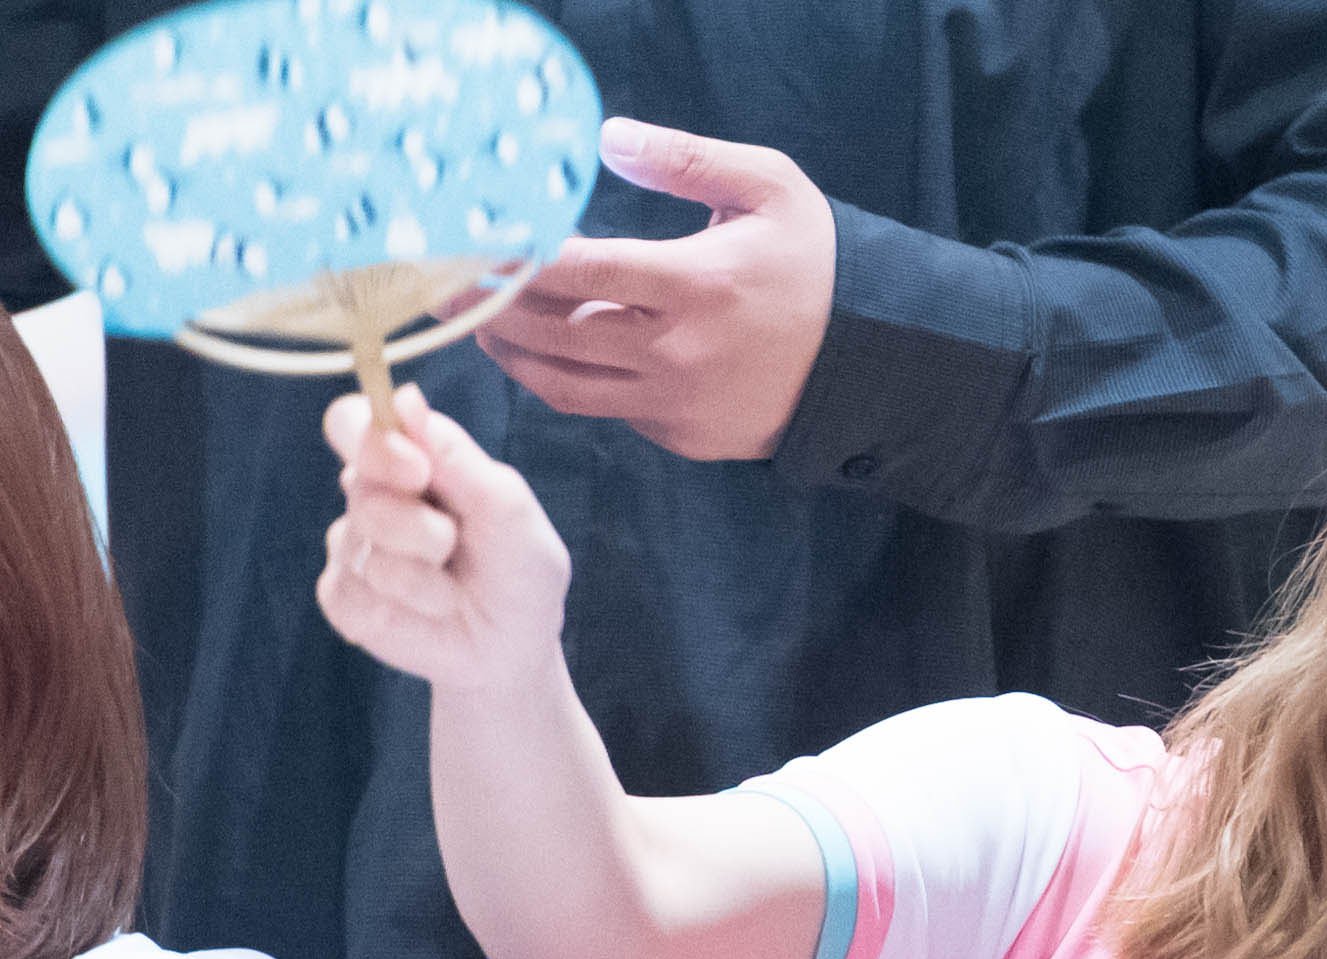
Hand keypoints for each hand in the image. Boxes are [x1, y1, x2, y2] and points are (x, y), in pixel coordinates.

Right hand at [319, 385, 570, 691]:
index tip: (415, 470)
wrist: (513, 648)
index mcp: (410, 459)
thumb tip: (406, 399)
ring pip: (364, 548)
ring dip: (421, 577)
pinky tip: (428, 615)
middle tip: (449, 544)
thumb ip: (458, 458)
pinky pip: (352, 596)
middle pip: (361, 485)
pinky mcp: (342, 597)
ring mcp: (352, 546)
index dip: (371, 440)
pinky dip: (403, 612)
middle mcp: (373, 495)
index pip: (354, 423)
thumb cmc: (518, 570)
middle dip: (415, 523)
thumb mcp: (509, 511)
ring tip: (453, 591)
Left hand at [471, 116, 836, 459]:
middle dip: (490, 311)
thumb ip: (688, 159)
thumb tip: (609, 141)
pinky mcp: (685, 438)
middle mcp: (680, 354)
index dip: (511, 259)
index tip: (464, 245)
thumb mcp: (771, 189)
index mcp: (697, 285)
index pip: (578, 271)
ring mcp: (679, 405)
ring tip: (484, 327)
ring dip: (516, 358)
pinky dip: (579, 382)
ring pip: (567, 387)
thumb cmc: (818, 266)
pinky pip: (612, 410)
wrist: (873, 362)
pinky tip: (562, 353)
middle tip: (443, 289)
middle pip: (553, 337)